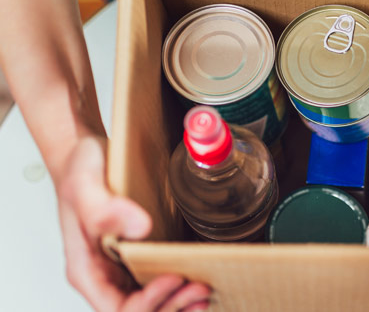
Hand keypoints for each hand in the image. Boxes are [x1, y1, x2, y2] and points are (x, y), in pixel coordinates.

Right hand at [56, 136, 211, 311]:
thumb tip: (139, 227)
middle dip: (170, 307)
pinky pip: (160, 283)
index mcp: (86, 268)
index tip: (173, 277)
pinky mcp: (141, 257)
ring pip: (152, 303)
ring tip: (204, 289)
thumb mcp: (83, 182)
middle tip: (200, 288)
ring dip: (179, 303)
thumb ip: (102, 208)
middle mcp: (105, 275)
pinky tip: (202, 278)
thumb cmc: (79, 170)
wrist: (89, 156)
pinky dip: (181, 289)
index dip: (146, 303)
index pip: (114, 308)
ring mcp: (123, 268)